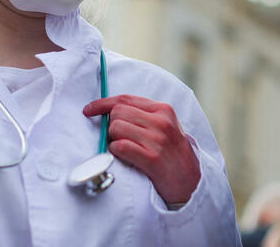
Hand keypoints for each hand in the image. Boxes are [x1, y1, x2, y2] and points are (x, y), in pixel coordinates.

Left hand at [84, 95, 199, 205]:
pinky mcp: (152, 158)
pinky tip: (124, 156)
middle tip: (119, 139)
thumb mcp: (164, 126)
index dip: (102, 103)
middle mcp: (161, 121)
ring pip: (116, 128)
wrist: (191, 180)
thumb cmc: (171, 152)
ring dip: (113, 140)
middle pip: (117, 113)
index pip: (125, 99)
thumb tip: (110, 110)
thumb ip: (143, 115)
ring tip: (125, 149)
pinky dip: (115, 151)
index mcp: (163, 109)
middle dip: (110, 126)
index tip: (89, 109)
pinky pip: (120, 147)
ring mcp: (157, 139)